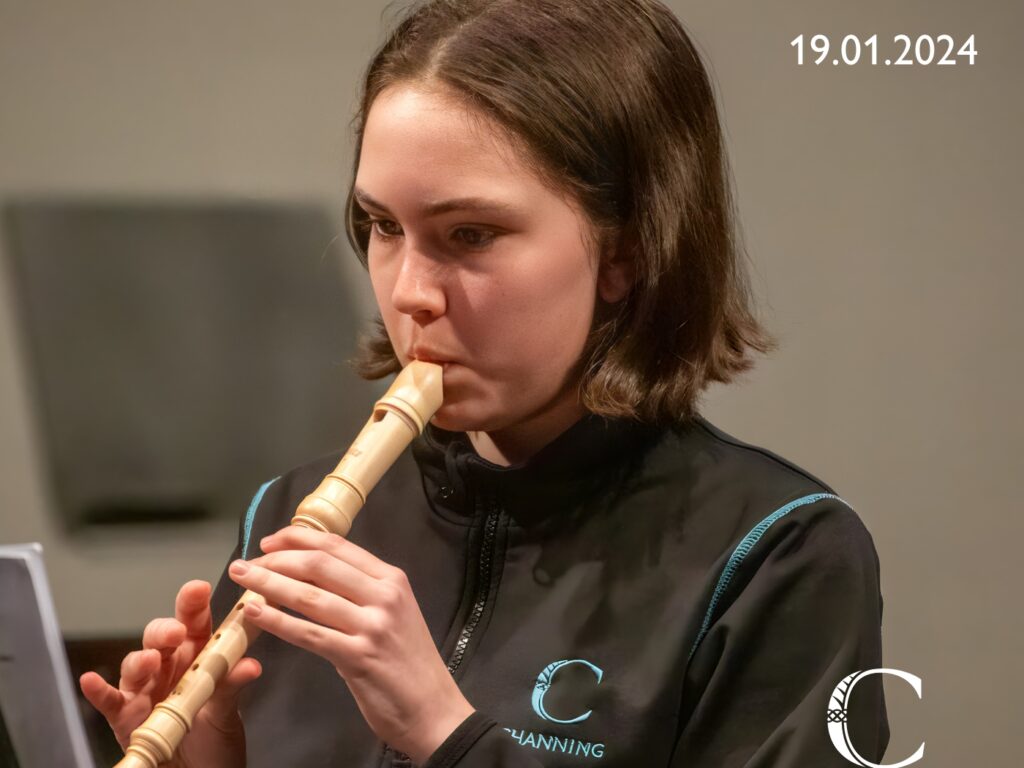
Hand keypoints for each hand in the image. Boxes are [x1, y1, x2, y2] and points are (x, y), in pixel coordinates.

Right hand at [79, 580, 261, 767]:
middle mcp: (168, 669)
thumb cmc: (216, 743)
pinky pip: (109, 701)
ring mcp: (145, 692)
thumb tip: (250, 665)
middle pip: (160, 639)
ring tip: (149, 661)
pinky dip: (98, 690)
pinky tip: (91, 680)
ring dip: (140, 659)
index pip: (195, 625)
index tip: (198, 589)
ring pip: (136, 665)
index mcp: (197, 659)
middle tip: (176, 632)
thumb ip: (232, 686)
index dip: (193, 605)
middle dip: (165, 630)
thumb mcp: (227, 712)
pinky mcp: (126, 718)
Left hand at [228, 527, 475, 763]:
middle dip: (277, 559)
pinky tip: (256, 613)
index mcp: (391, 579)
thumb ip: (359, 593)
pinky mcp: (358, 657)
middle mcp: (384, 595)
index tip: (270, 541)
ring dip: (269, 584)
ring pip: (310, 596)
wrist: (434, 709)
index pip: (338, 547)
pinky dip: (278, 621)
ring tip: (243, 579)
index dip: (299, 539)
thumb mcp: (392, 614)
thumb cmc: (409, 663)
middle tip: (248, 563)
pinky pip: (309, 634)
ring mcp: (372, 625)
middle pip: (321, 565)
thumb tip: (309, 577)